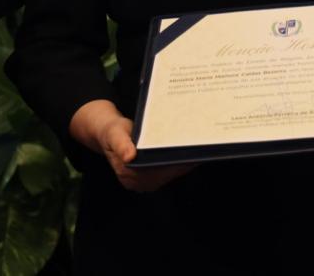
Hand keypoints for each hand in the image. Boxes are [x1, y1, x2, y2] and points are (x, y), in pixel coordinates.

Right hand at [71, 101, 192, 191]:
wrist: (109, 133)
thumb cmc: (113, 132)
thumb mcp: (115, 134)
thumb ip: (121, 144)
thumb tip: (129, 157)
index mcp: (127, 174)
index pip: (158, 174)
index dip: (176, 166)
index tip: (192, 156)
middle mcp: (136, 182)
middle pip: (167, 175)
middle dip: (184, 164)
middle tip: (203, 150)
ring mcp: (142, 181)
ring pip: (170, 175)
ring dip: (184, 164)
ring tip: (200, 150)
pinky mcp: (149, 177)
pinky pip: (168, 172)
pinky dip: (179, 163)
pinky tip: (189, 152)